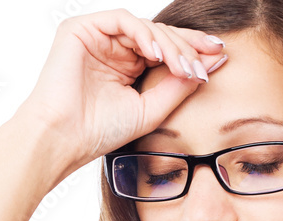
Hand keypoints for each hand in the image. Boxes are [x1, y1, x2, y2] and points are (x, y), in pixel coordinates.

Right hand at [15, 9, 226, 173]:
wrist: (62, 139)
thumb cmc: (97, 132)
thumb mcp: (150, 109)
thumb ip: (178, 87)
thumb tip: (212, 63)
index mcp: (126, 66)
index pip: (165, 49)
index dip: (193, 50)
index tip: (220, 56)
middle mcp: (112, 48)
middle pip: (159, 34)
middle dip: (186, 48)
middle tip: (205, 65)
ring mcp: (96, 37)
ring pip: (145, 26)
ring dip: (169, 44)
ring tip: (182, 66)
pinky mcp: (80, 28)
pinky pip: (122, 19)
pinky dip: (143, 33)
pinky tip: (157, 54)